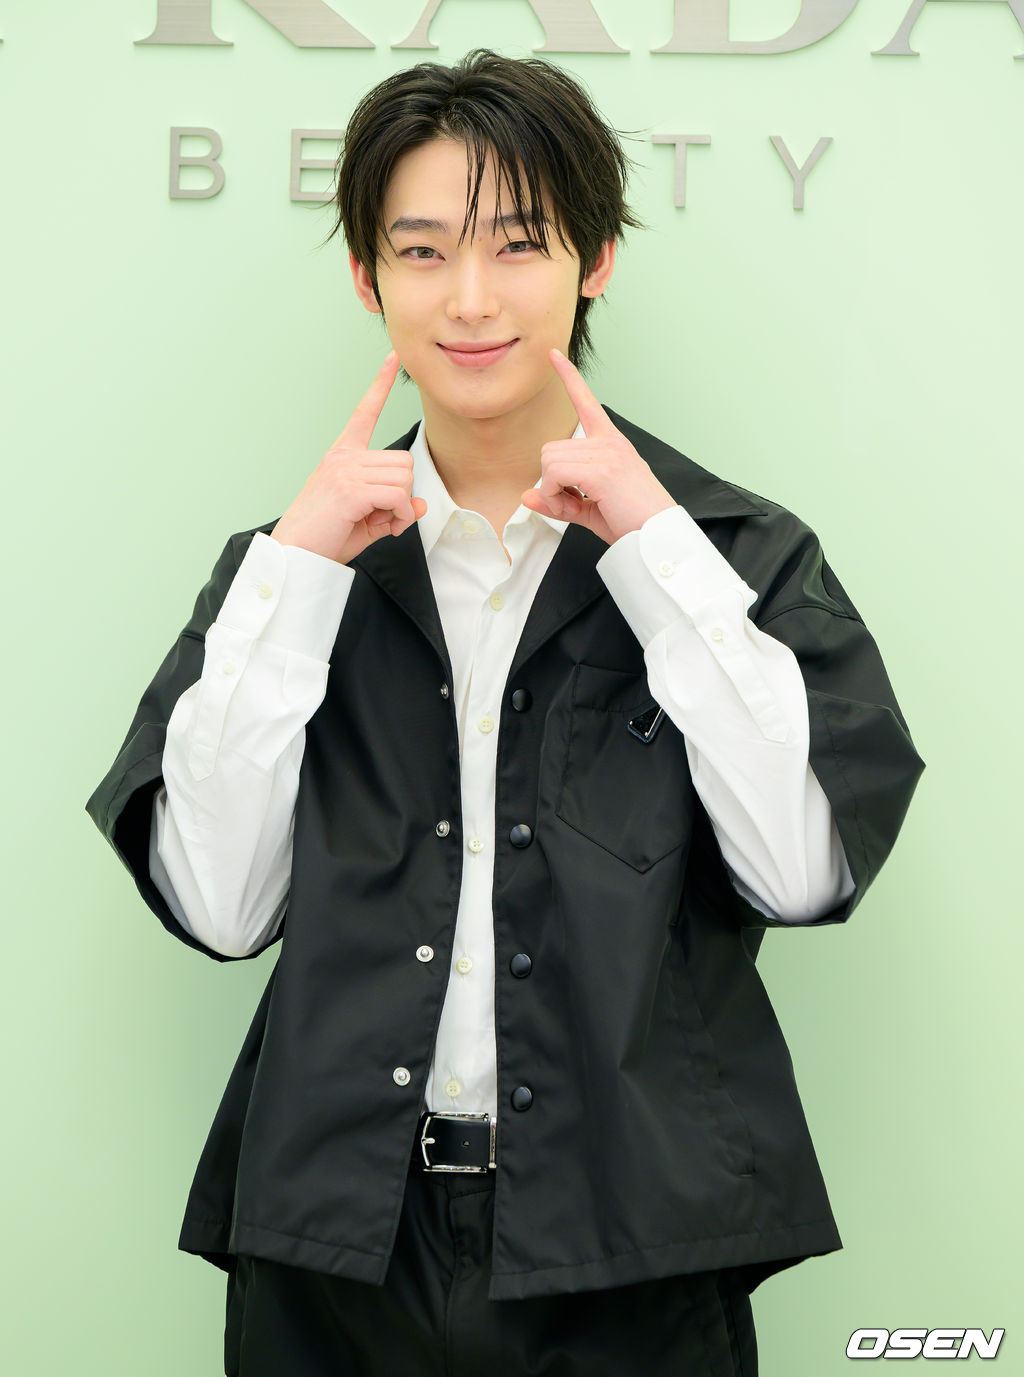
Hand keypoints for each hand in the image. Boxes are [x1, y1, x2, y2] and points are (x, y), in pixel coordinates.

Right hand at [271, 351, 426, 564]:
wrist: (295, 555)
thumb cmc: (326, 538)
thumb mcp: (367, 521)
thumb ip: (395, 508)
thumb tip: (420, 504)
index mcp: (342, 455)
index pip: (364, 412)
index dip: (380, 384)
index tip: (393, 357)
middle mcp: (343, 456)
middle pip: (403, 460)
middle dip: (403, 492)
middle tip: (386, 516)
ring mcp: (345, 470)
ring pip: (403, 477)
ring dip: (402, 505)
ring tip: (383, 522)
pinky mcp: (350, 490)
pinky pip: (398, 496)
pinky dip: (401, 516)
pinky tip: (389, 527)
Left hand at [519, 349, 676, 545]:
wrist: (656, 538)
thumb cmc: (630, 523)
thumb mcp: (588, 509)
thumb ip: (558, 500)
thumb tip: (527, 495)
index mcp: (611, 444)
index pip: (586, 403)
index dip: (569, 377)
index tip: (553, 355)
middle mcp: (609, 442)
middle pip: (550, 449)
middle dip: (551, 481)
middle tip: (572, 502)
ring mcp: (607, 453)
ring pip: (548, 461)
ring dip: (552, 490)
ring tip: (579, 504)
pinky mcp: (603, 470)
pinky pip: (554, 475)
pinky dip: (554, 495)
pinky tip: (578, 503)